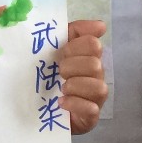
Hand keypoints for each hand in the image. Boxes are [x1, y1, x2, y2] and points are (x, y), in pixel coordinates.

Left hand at [59, 19, 107, 135]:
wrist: (40, 109)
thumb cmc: (49, 75)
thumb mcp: (54, 49)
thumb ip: (72, 32)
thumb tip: (101, 25)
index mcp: (88, 58)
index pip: (93, 44)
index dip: (74, 46)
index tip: (61, 52)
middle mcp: (96, 77)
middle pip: (95, 64)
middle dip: (72, 66)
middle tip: (59, 72)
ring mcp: (95, 98)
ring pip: (98, 87)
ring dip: (75, 86)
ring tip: (62, 88)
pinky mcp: (90, 117)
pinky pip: (91, 109)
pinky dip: (75, 104)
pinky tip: (61, 102)